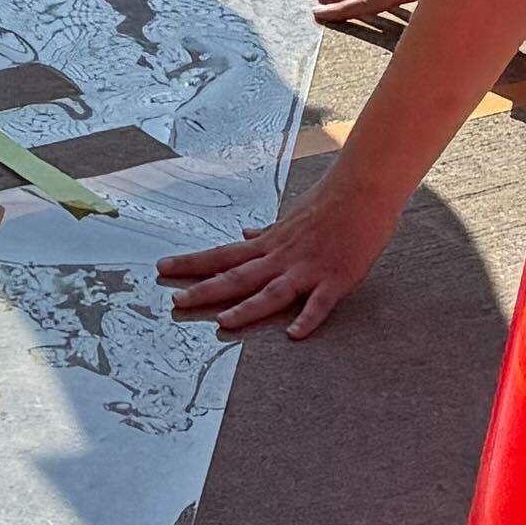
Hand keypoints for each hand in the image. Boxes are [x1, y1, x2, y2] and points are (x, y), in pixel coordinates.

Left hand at [161, 166, 400, 337]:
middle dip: (205, 289)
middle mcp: (281, 256)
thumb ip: (268, 233)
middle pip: (237, 275)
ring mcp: (308, 268)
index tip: (162, 268)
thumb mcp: (290, 216)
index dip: (192, 263)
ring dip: (247, 307)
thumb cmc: (328, 202)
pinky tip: (294, 334)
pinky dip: (307, 318)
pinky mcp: (336, 278)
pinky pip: (319, 302)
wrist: (363, 189)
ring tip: (222, 322)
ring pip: (272, 291)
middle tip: (175, 302)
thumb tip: (245, 235)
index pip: (223, 254)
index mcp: (270, 243)